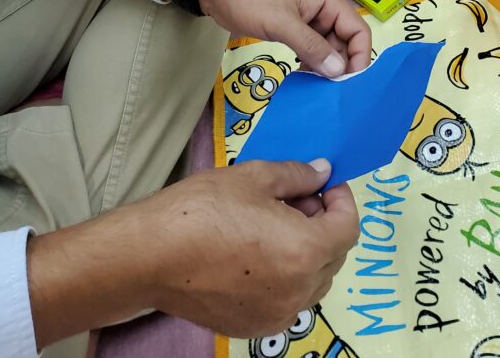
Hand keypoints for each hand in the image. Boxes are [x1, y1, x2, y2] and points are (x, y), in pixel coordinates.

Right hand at [27, 160, 358, 346]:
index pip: (349, 227)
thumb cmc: (203, 209)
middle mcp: (299, 290)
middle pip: (334, 255)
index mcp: (305, 251)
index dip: (342, 200)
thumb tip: (323, 172)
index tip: (325, 184)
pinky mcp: (253, 326)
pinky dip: (286, 275)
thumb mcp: (255, 177)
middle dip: (323, 223)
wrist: (150, 255)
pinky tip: (256, 252)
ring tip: (273, 223)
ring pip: (313, 280)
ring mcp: (276, 313)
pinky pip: (287, 298)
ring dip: (307, 250)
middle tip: (297, 198)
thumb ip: (298, 175)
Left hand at [200, 0, 371, 76]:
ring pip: (328, 48)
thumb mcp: (282, 23)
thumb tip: (338, 71)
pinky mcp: (293, 30)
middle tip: (332, 92)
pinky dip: (311, 64)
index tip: (350, 83)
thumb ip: (311, 46)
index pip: (358, 30)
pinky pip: (311, 49)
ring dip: (325, 67)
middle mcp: (324, 10)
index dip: (360, 56)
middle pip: (345, 42)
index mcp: (328, 1)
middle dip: (341, 65)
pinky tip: (304, 79)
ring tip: (318, 89)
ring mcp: (308, 21)